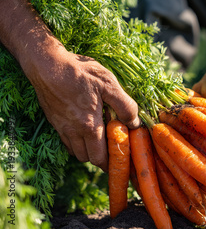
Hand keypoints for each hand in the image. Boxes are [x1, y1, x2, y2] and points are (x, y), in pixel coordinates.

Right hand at [0, 0, 139, 171]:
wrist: (47, 64)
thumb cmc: (79, 73)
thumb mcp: (109, 84)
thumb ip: (125, 106)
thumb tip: (135, 123)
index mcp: (89, 126)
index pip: (100, 159)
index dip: (112, 163)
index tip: (124, 159)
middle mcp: (73, 132)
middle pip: (88, 159)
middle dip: (102, 158)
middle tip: (116, 147)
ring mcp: (61, 128)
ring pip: (77, 152)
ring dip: (90, 150)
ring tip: (103, 137)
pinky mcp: (55, 121)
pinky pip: (67, 142)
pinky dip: (78, 142)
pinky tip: (87, 129)